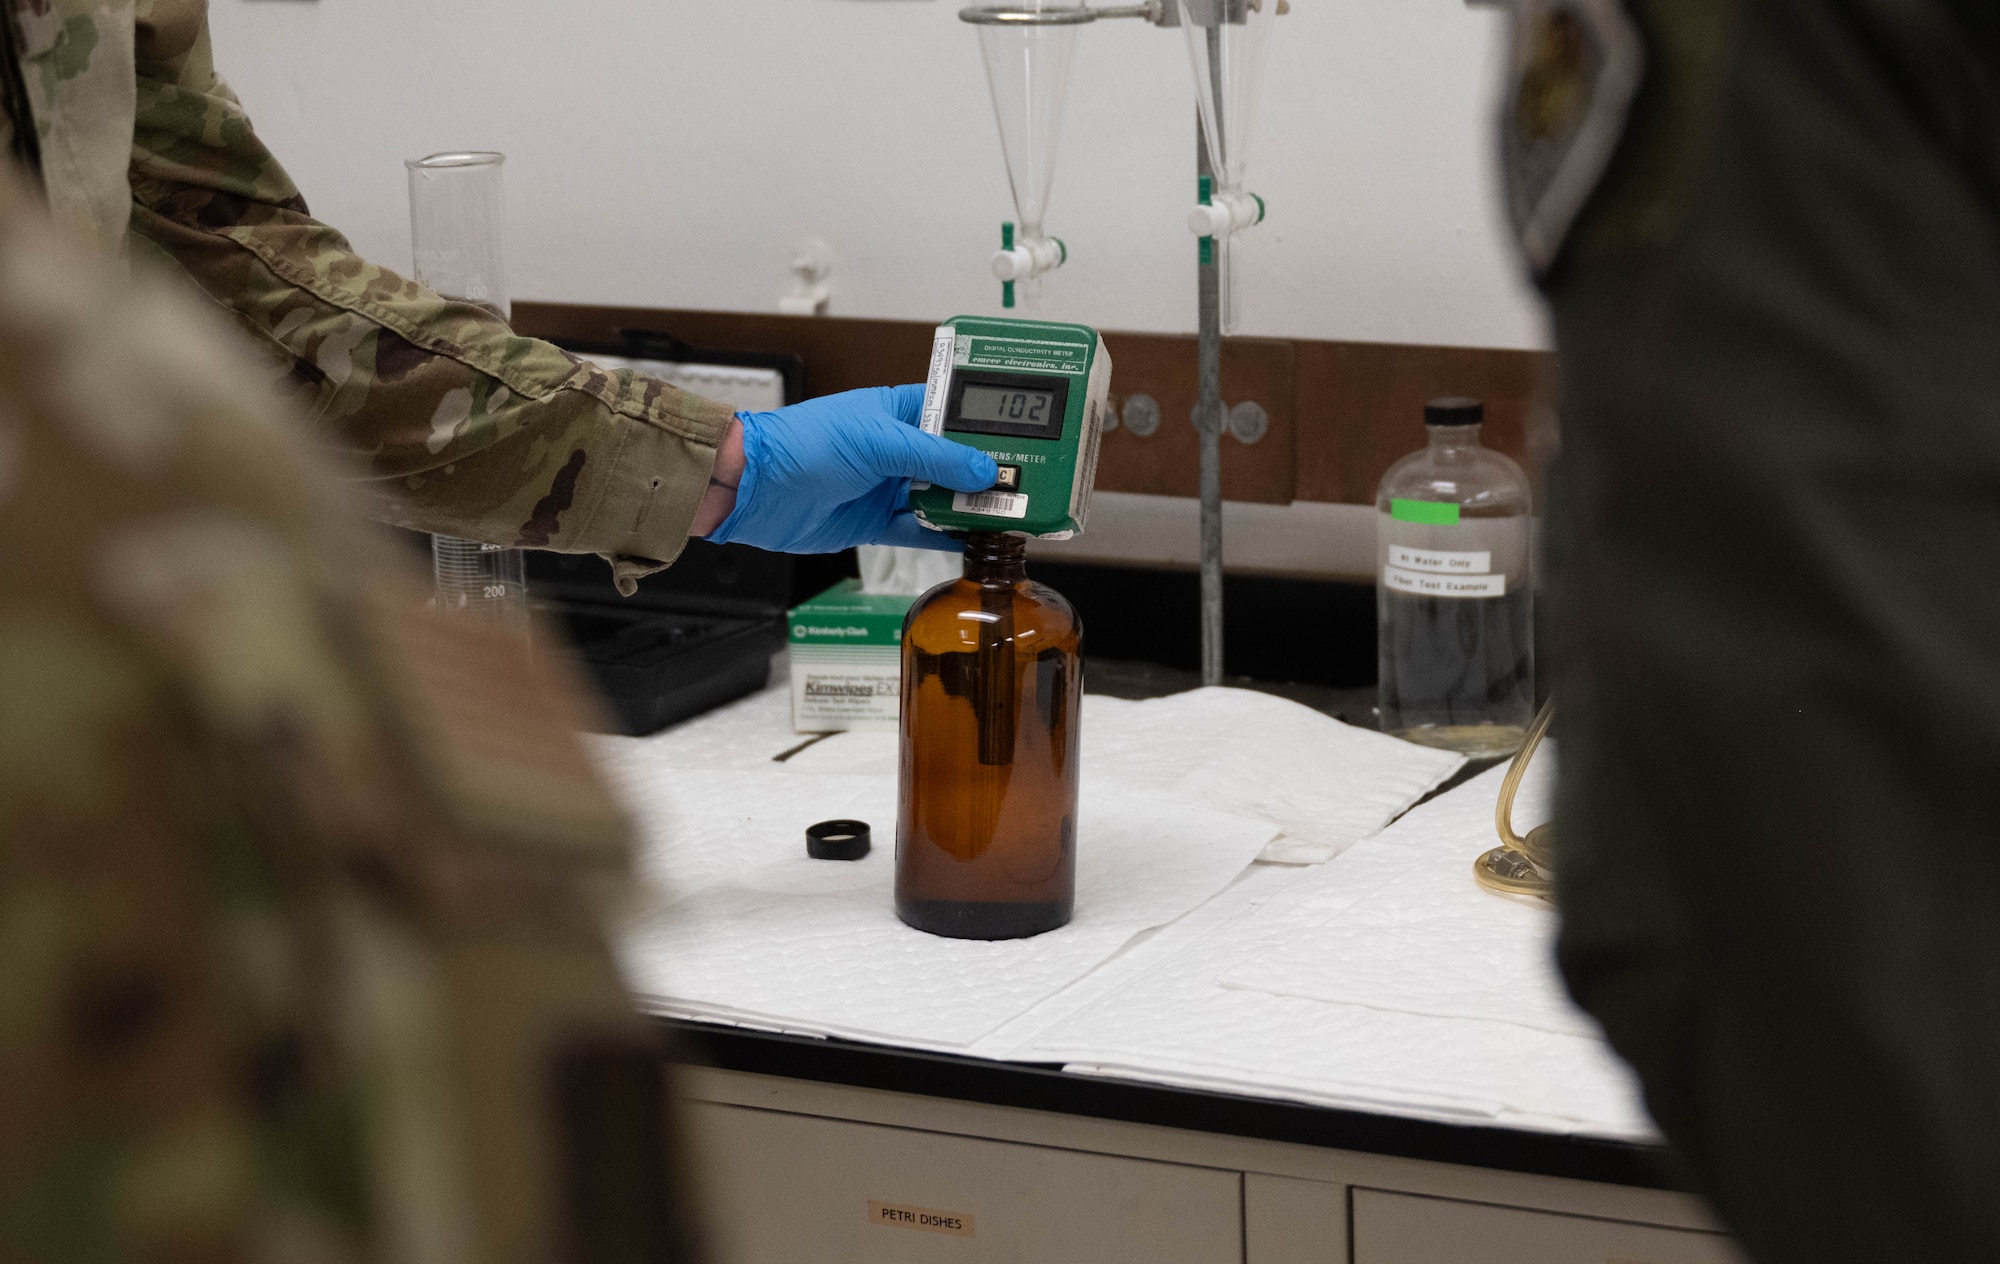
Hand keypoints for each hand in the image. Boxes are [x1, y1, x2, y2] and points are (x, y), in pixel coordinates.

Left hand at [699, 384, 998, 553]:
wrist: (755, 488)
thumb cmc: (804, 444)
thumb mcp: (878, 441)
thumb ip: (935, 457)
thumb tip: (983, 470)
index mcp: (896, 411)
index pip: (953, 413)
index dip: (985, 426)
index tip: (1021, 440)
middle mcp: (895, 447)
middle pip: (954, 460)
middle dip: (984, 473)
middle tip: (1022, 485)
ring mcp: (886, 485)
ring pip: (941, 497)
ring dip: (969, 507)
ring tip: (1004, 514)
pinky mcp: (875, 521)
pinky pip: (920, 529)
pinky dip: (944, 535)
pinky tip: (971, 539)